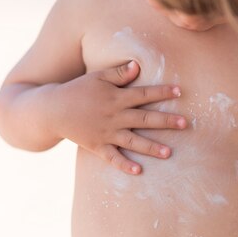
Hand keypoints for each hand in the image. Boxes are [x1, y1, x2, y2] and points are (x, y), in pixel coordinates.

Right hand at [52, 60, 186, 173]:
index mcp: (116, 98)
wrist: (52, 110)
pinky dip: (124, 165)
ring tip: (169, 153)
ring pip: (133, 141)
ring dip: (151, 147)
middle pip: (144, 119)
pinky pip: (113, 158)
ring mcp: (106, 133)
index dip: (161, 92)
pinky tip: (139, 171)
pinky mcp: (97, 146)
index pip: (143, 94)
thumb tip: (137, 66)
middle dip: (166, 121)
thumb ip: (118, 74)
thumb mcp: (97, 77)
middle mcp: (114, 116)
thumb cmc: (77, 90)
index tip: (179, 91)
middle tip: (185, 124)